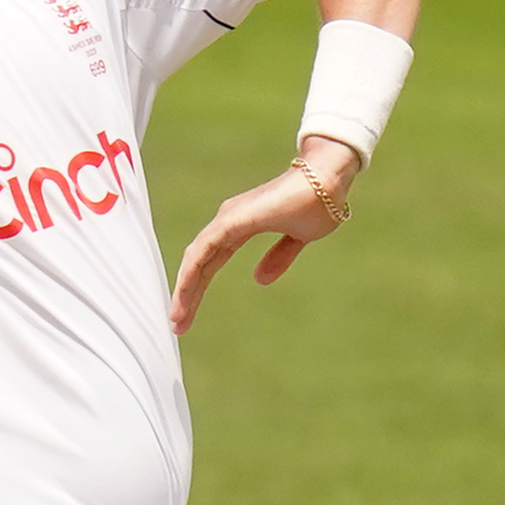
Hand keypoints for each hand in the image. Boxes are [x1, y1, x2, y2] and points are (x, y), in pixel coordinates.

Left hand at [168, 142, 358, 330]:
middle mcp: (227, 222)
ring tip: (177, 317)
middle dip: (186, 295)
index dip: (198, 287)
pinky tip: (184, 290)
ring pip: (196, 258)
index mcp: (239, 227)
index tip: (189, 315)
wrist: (328, 180)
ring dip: (185, 289)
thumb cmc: (315, 204)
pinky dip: (192, 271)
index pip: (210, 262)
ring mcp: (228, 219)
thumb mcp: (297, 239)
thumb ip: (279, 257)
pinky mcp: (234, 220)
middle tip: (176, 325)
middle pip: (198, 263)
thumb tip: (259, 279)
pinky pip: (205, 249)